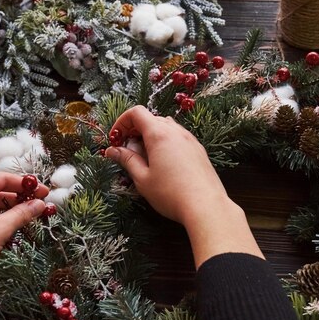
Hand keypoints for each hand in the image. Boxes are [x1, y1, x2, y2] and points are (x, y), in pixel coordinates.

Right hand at [105, 106, 263, 267]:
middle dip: (135, 130)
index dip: (122, 122)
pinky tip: (165, 164)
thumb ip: (127, 160)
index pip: (137, 113)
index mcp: (159, 134)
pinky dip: (167, 144)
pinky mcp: (199, 151)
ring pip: (167, 128)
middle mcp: (177, 132)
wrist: (206, 206)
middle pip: (152, 119)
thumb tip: (113, 151)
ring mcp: (190, 140)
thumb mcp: (143, 179)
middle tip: (128, 151)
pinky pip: (179, 138)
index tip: (116, 139)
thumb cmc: (171, 194)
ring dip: (152, 137)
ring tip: (146, 159)